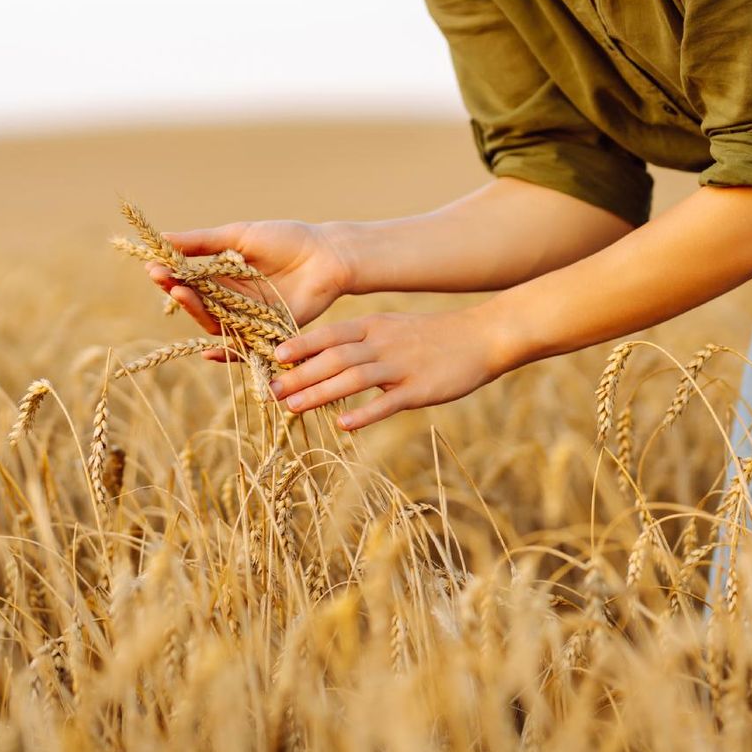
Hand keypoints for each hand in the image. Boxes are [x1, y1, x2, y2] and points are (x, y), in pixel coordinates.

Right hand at [148, 221, 353, 353]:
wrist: (328, 255)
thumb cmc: (287, 239)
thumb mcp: (240, 236)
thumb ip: (204, 242)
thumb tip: (162, 238)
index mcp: (225, 277)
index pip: (191, 282)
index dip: (172, 277)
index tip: (154, 267)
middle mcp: (233, 301)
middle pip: (199, 304)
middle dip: (180, 293)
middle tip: (165, 280)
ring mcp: (250, 318)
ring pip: (215, 323)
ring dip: (196, 311)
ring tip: (181, 293)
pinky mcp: (268, 334)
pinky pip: (243, 347)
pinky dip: (226, 352)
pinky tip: (209, 350)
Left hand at [266, 308, 505, 430]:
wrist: (481, 337)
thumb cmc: (432, 336)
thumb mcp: (393, 328)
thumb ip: (360, 341)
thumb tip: (323, 357)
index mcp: (374, 325)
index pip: (330, 333)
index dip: (301, 344)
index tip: (273, 356)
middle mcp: (382, 342)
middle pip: (334, 357)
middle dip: (299, 374)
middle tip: (270, 391)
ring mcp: (401, 365)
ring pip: (353, 378)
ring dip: (320, 393)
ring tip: (292, 408)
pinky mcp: (420, 389)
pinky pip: (387, 402)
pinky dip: (363, 414)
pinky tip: (341, 425)